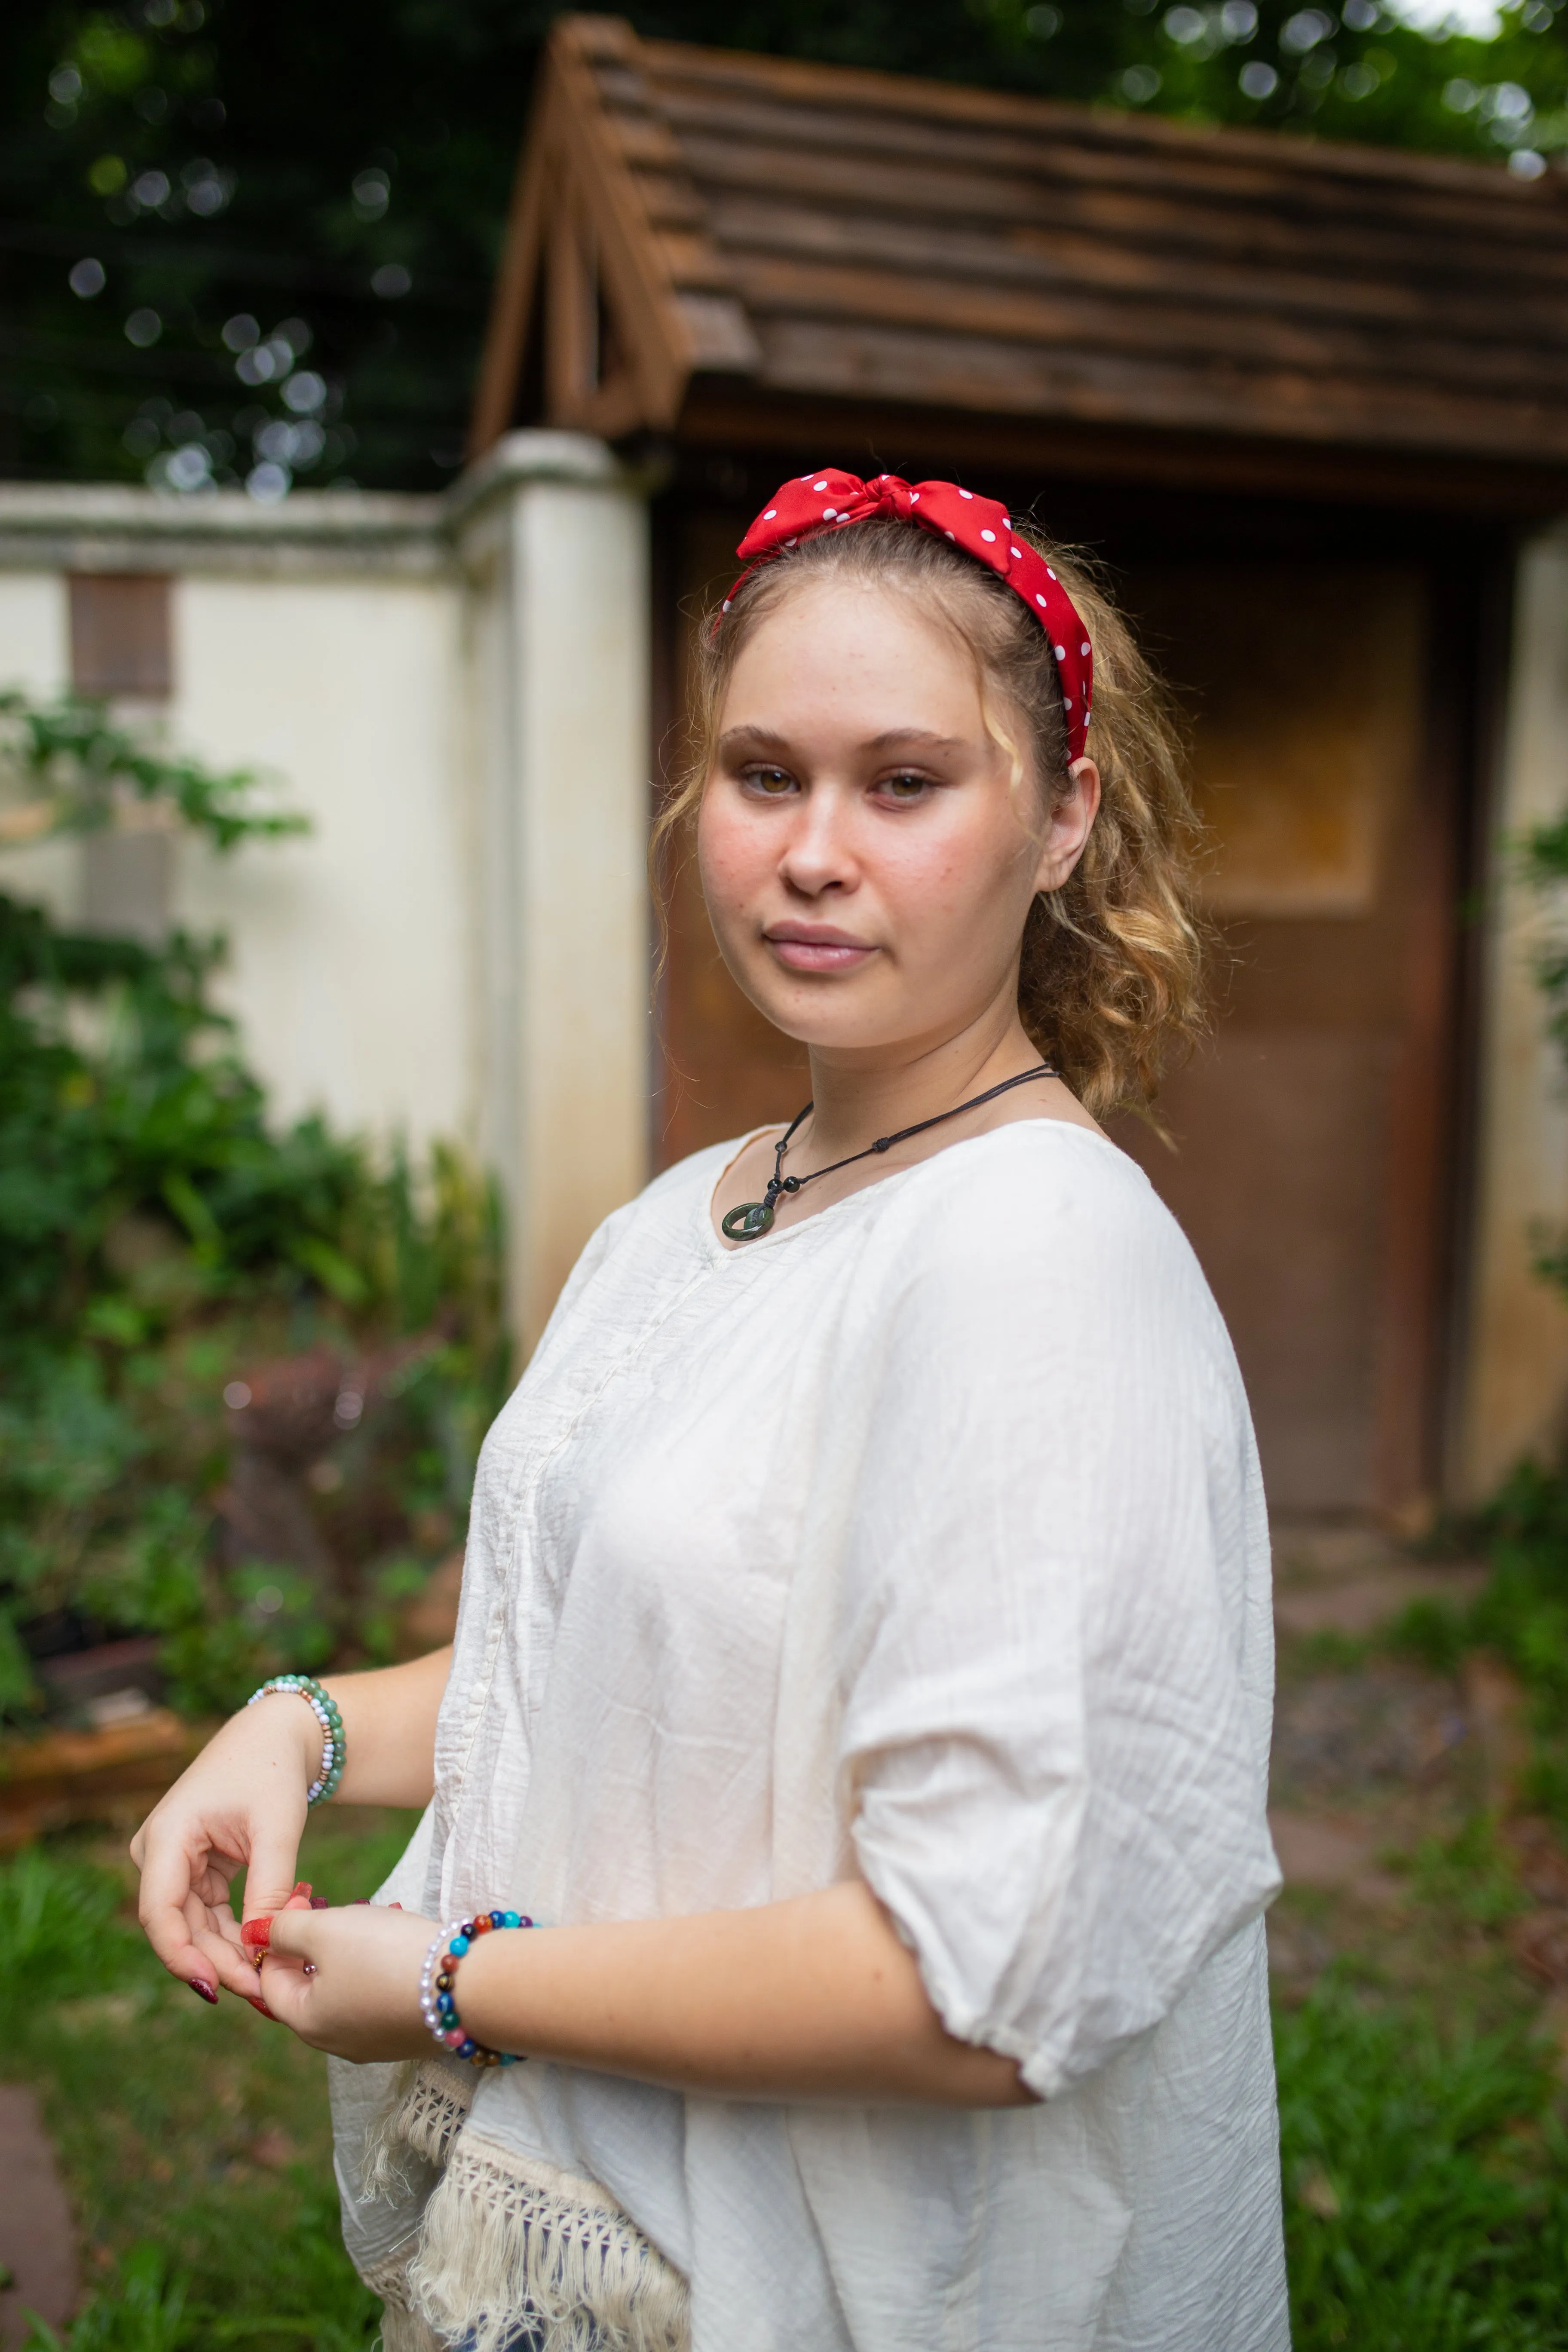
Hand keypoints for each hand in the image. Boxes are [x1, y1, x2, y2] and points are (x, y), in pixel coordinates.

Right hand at [129, 1692, 320, 2000]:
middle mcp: (158, 1852)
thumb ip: (268, 1887)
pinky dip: (231, 1934)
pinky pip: (206, 1913)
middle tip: (258, 1990)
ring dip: (225, 1953)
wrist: (275, 1737)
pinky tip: (257, 1955)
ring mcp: (172, 1862)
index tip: (217, 1986)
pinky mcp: (191, 1868)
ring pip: (192, 1925)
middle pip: (177, 1925)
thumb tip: (263, 1944)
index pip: (159, 1911)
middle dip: (215, 1961)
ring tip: (264, 1978)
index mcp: (167, 1836)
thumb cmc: (273, 1772)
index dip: (182, 1955)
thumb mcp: (277, 1829)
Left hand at [262, 1902, 439, 2060]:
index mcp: (308, 2023)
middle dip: (314, 1946)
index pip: (270, 1982)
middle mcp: (337, 2043)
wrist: (467, 1985)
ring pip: (345, 1993)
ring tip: (370, 1922)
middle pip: (308, 1989)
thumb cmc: (385, 1955)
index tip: (303, 1900)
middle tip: (335, 1910)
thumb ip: (285, 1929)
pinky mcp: (408, 2035)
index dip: (276, 1939)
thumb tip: (260, 1933)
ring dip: (348, 1957)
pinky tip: (397, 1947)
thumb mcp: (326, 1929)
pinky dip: (378, 1971)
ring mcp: (376, 2043)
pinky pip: (378, 1999)